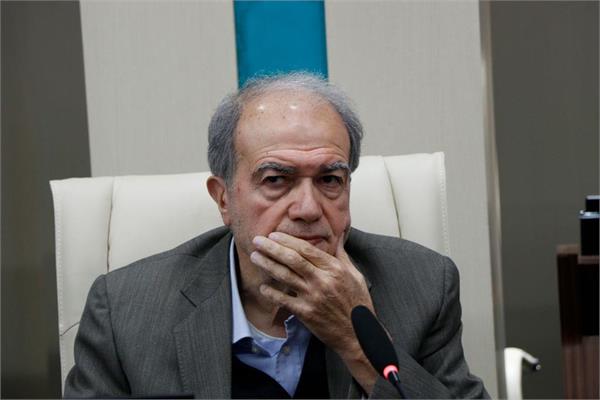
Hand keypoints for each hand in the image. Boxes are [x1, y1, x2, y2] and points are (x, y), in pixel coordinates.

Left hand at [251, 231, 377, 393]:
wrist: (358, 334)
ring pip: (285, 276)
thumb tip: (339, 235)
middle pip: (292, 259)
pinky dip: (271, 293)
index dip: (287, 241)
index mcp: (334, 269)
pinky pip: (284, 300)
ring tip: (255, 257)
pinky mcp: (306, 313)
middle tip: (257, 241)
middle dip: (272, 248)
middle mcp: (322, 281)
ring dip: (267, 265)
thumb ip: (342, 255)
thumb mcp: (355, 275)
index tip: (274, 235)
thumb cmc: (357, 304)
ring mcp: (312, 297)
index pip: (306, 249)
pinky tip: (262, 286)